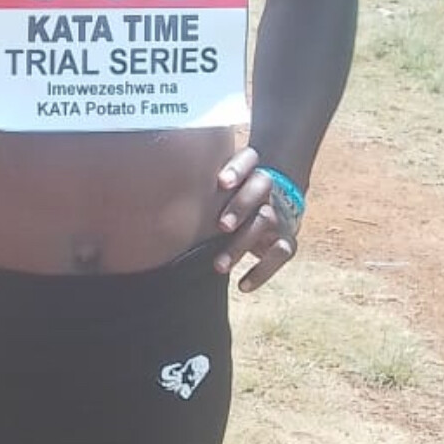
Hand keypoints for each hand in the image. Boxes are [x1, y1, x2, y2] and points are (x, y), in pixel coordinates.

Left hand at [212, 146, 298, 292]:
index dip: (237, 169)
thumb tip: (157, 191)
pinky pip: (281, 253)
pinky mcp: (286, 239)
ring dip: (242, 244)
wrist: (274, 206)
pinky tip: (242, 285)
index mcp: (249, 171)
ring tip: (218, 265)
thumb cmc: (232, 198)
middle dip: (241, 206)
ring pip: (266, 220)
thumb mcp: (222, 188)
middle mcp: (266, 189)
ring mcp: (278, 213)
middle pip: (260, 187)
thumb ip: (202, 187)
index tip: (221, 182)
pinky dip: (262, 271)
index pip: (248, 159)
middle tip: (221, 226)